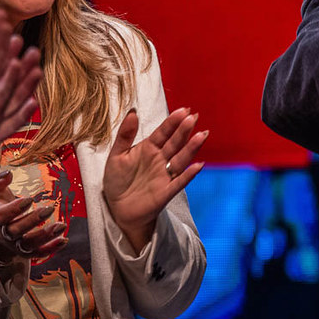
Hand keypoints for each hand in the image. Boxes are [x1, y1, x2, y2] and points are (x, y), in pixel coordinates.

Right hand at [0, 170, 66, 262]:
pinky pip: (38, 253)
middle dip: (32, 221)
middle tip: (49, 209)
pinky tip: (64, 240)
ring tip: (61, 226)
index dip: (14, 209)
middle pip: (15, 231)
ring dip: (45, 236)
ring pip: (28, 245)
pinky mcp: (27, 252)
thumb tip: (7, 173)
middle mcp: (5, 233)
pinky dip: (51, 249)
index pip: (1, 216)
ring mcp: (16, 244)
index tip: (29, 199)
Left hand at [102, 107, 206, 250]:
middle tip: (195, 117)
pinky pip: (179, 182)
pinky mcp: (166, 192)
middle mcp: (160, 159)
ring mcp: (164, 175)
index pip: (163, 132)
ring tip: (202, 135)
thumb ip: (125, 134)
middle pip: (175, 143)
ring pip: (181, 159)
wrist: (117, 208)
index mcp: (149, 148)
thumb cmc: (117, 180)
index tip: (183, 110)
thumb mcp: (116, 155)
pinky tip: (198, 166)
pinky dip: (189, 175)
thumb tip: (133, 112)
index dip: (172, 122)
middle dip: (184, 130)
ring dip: (191, 148)